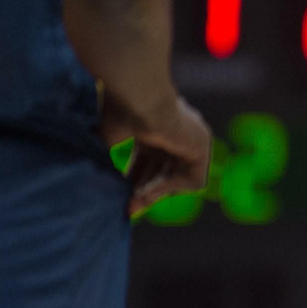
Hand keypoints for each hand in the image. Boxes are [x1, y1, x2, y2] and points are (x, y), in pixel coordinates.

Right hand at [103, 93, 211, 215]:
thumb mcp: (111, 141)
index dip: (136, 179)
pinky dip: (170, 189)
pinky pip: (193, 180)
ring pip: (177, 176)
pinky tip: (149, 191)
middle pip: (164, 170)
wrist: (138, 99)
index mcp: (156, 123)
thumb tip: (104, 182)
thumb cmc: (119, 112)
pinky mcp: (202, 146)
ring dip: (154, 193)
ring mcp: (192, 137)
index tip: (123, 196)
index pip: (150, 159)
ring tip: (133, 204)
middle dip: (145, 191)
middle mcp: (177, 129)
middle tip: (128, 209)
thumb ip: (112, 160)